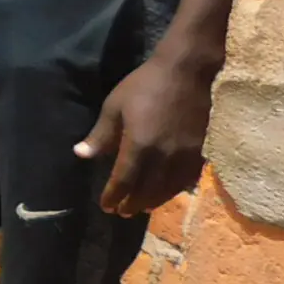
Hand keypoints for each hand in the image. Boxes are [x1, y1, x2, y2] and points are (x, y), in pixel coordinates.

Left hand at [78, 50, 213, 217]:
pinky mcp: (202, 152)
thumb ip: (101, 135)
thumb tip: (81, 154)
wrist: (187, 72)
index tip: (105, 206)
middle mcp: (164, 157)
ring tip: (141, 207)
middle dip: (132, 204)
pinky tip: (167, 192)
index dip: (113, 196)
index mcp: (139, 146)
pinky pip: (187, 180)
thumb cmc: (145, 85)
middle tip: (121, 212)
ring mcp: (186, 156)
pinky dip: (174, 190)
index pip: (124, 181)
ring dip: (153, 201)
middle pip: (147, 191)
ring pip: (168, 189)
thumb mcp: (114, 107)